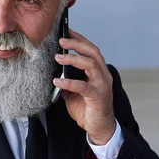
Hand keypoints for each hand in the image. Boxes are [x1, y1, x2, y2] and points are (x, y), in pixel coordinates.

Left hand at [54, 29, 115, 144]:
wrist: (99, 128)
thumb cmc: (88, 110)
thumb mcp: (74, 93)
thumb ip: (67, 82)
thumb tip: (55, 74)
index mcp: (98, 72)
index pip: (91, 50)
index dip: (80, 39)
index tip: (67, 31)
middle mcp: (103, 75)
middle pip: (93, 52)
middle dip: (77, 43)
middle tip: (61, 40)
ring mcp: (102, 85)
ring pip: (90, 64)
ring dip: (73, 58)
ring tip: (58, 56)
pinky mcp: (98, 96)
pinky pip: (83, 86)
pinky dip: (69, 82)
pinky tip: (57, 82)